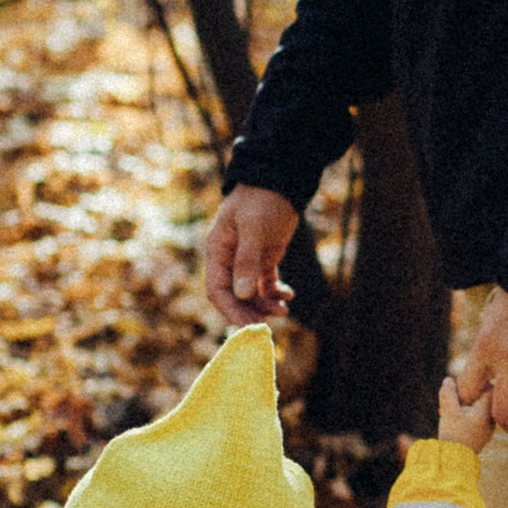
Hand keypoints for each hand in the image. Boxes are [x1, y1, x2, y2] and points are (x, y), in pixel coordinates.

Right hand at [206, 185, 297, 323]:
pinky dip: (276, 292)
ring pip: (252, 293)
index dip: (231, 310)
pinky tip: (289, 296)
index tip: (248, 326)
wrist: (279, 180)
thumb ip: (247, 261)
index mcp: (218, 251)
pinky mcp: (265, 257)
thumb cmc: (261, 199)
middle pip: (235, 296)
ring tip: (284, 310)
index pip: (218, 290)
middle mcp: (230, 259)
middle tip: (268, 328)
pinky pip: (267, 283)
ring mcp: (248, 260)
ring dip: (266, 304)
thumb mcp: (253, 228)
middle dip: (250, 312)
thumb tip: (244, 295)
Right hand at [436, 372, 494, 454]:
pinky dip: (461, 416)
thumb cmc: (453, 435)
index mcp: (488, 411)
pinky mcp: (478, 436)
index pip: (489, 386)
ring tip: (446, 410)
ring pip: (476, 408)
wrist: (453, 464)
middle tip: (450, 398)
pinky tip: (448, 419)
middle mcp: (491, 419)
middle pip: (483, 397)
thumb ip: (448, 392)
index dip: (474, 382)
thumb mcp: (448, 410)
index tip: (459, 387)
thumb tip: (449, 379)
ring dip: (461, 406)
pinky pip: (473, 419)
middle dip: (465, 395)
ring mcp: (486, 429)